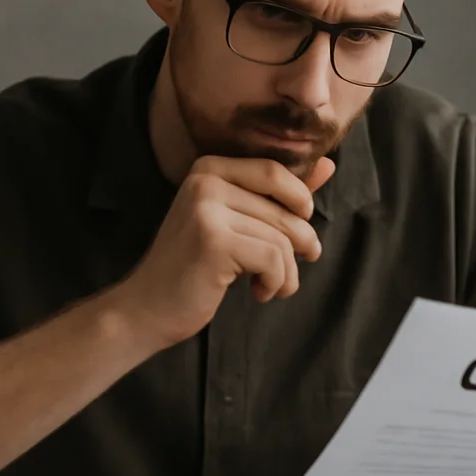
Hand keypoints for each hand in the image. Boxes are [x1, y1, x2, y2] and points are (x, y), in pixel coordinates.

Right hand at [114, 155, 335, 348]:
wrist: (147, 308)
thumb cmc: (194, 267)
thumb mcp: (237, 223)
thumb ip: (279, 195)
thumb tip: (328, 166)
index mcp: (208, 168)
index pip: (275, 172)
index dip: (299, 202)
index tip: (300, 228)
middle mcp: (205, 181)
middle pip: (283, 208)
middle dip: (300, 243)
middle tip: (292, 270)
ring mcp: (206, 209)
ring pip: (281, 238)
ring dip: (287, 272)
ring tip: (272, 287)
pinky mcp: (213, 241)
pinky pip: (273, 259)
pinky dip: (276, 282)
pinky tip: (259, 293)